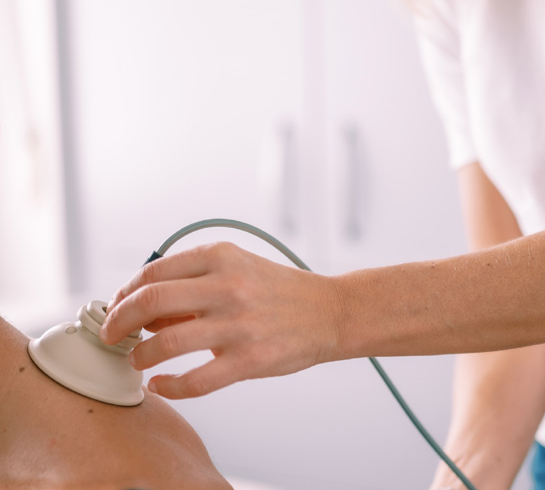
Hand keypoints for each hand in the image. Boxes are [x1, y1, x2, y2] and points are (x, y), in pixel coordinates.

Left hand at [100, 242, 337, 398]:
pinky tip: (162, 384)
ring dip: (141, 356)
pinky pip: (195, 380)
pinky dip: (169, 386)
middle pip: (150, 301)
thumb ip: (196, 283)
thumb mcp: (240, 269)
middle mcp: (228, 287)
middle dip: (119, 321)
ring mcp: (239, 324)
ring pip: (166, 343)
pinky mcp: (250, 359)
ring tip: (139, 361)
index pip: (153, 272)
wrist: (332, 312)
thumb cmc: (282, 292)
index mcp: (223, 258)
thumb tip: (146, 311)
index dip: (125, 293)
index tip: (117, 308)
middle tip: (113, 335)